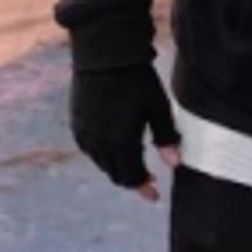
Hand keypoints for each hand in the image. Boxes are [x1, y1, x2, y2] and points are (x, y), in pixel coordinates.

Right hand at [69, 61, 180, 197]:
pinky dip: (104, 154)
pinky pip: (90, 149)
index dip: (144, 188)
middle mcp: (98, 143)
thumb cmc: (137, 80)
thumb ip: (166, 137)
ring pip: (102, 163)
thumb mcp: (158, 107)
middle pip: (115, 174)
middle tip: (149, 179)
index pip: (132, 177)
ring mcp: (84, 133)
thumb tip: (174, 165)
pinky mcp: (76, 122)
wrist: (104, 55)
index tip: (155, 196)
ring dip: (118, 167)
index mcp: (120, 142)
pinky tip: (116, 146)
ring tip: (136, 160)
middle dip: (133, 180)